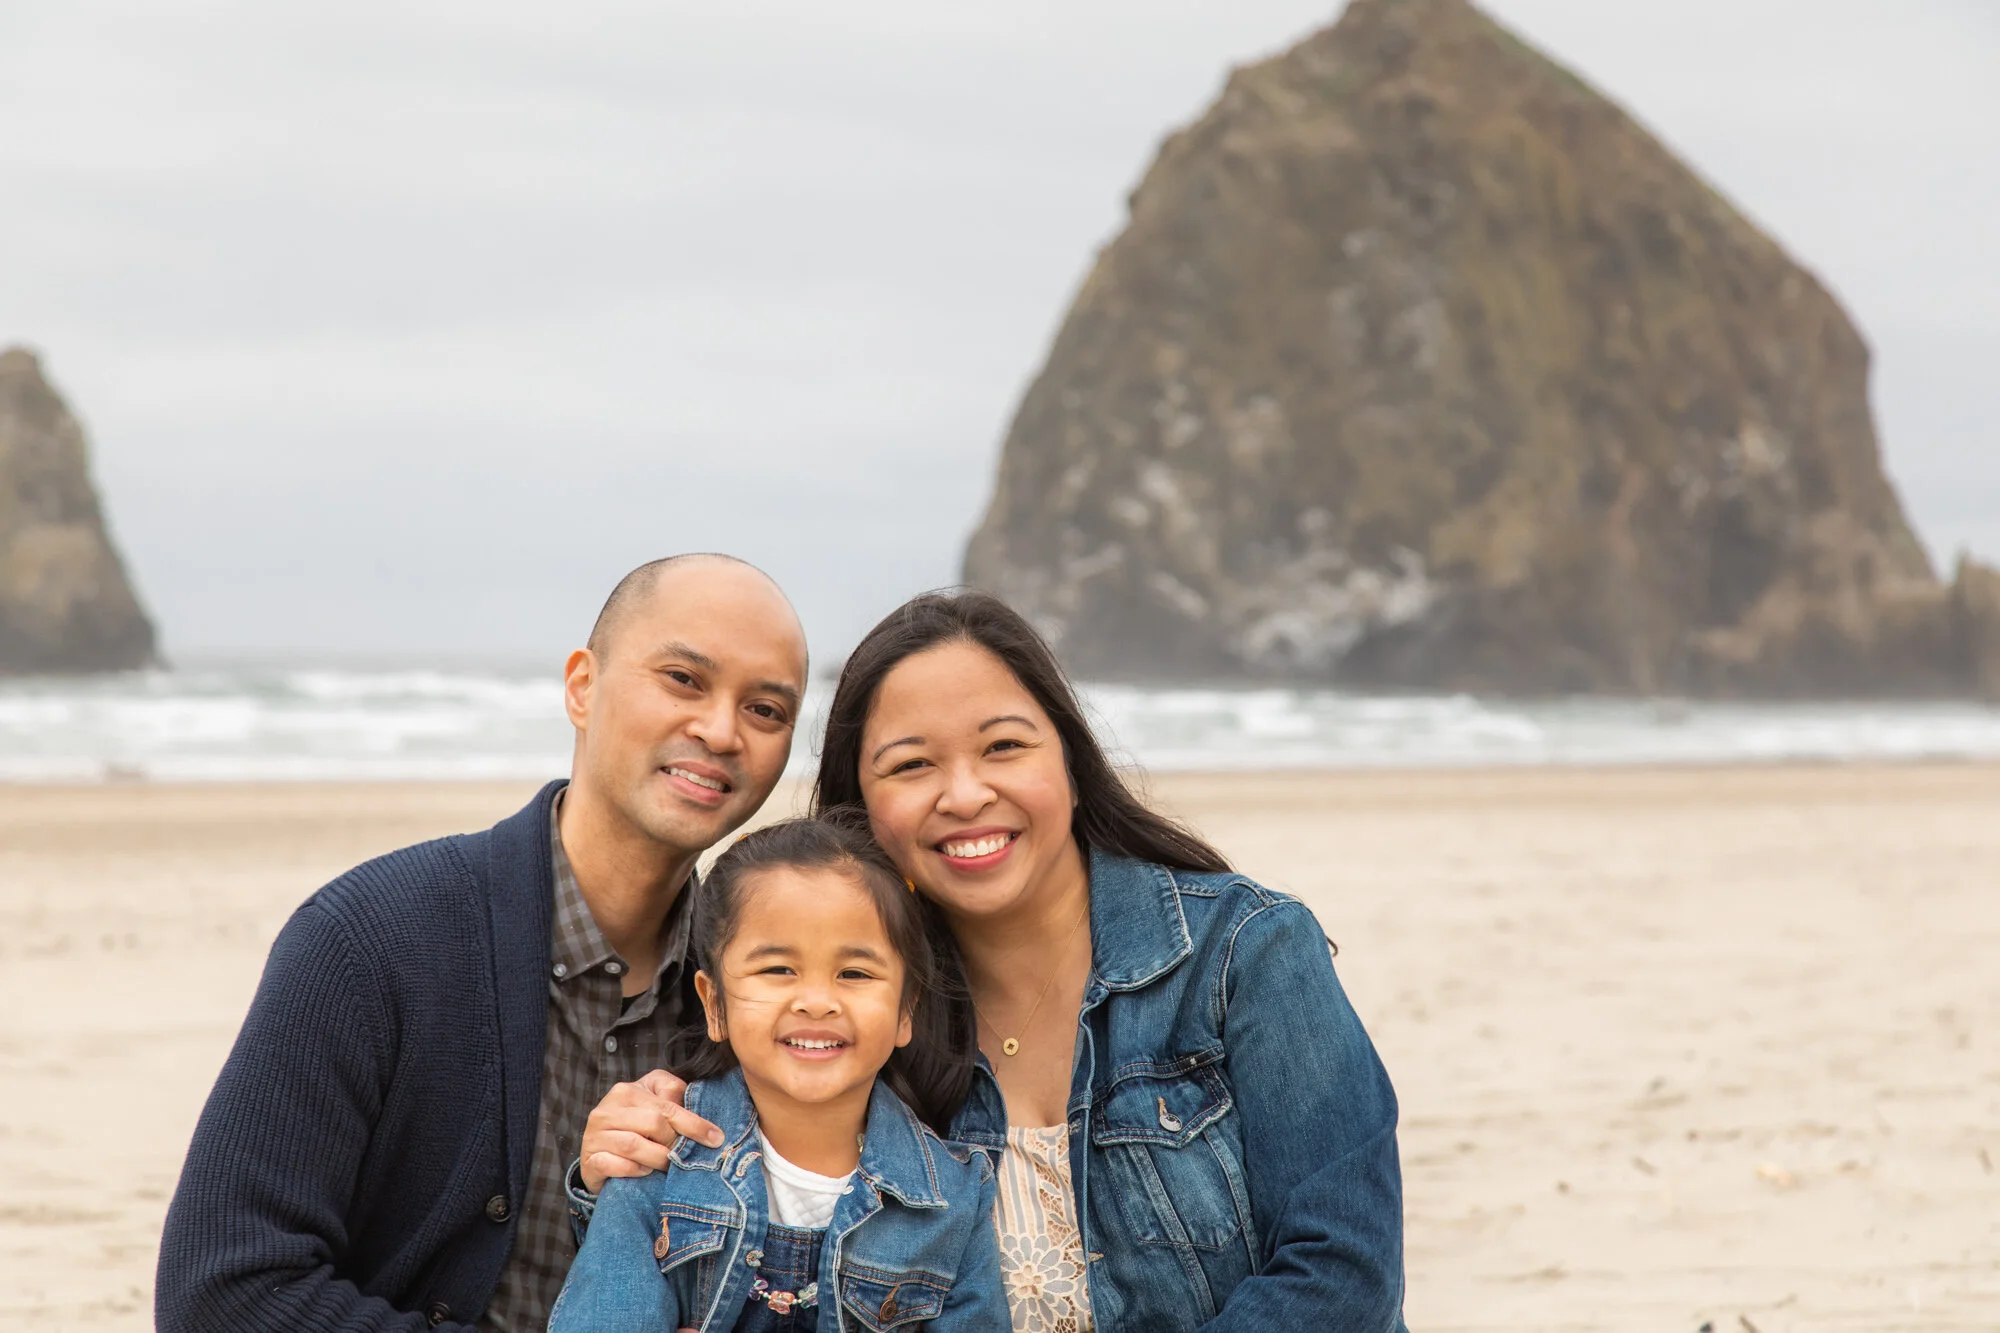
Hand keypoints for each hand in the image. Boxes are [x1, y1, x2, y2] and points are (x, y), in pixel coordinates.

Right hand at [578, 1069, 724, 1194]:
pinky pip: (613, 1165)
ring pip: (633, 1145)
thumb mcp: (653, 1103)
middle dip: (675, 1143)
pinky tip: (644, 1172)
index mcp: (626, 1091)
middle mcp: (607, 1110)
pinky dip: (633, 1170)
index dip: (694, 1123)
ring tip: (668, 1167)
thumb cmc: (635, 1126)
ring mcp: (594, 1135)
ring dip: (657, 1158)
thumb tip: (696, 1102)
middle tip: (685, 1157)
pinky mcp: (588, 1160)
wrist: (600, 1154)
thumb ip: (673, 1095)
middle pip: (653, 1124)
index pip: (667, 1105)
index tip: (716, 1138)